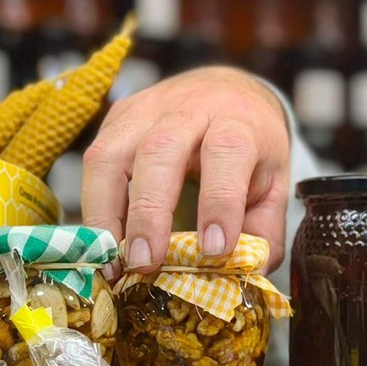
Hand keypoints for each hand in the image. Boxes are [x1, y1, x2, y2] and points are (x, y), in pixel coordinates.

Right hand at [82, 67, 290, 274]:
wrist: (226, 91)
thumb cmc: (250, 145)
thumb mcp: (272, 184)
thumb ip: (265, 231)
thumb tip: (247, 274)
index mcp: (238, 122)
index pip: (228, 152)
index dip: (220, 201)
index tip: (214, 249)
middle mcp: (188, 109)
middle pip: (160, 151)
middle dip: (149, 212)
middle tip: (145, 263)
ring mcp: (144, 111)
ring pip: (111, 154)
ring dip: (106, 213)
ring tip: (114, 261)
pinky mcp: (116, 119)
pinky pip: (95, 162)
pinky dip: (94, 206)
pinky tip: (104, 242)